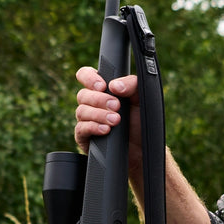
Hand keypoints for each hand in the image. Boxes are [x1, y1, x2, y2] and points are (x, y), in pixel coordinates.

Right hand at [74, 67, 143, 181]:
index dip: (89, 78)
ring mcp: (86, 120)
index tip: (103, 86)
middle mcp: (91, 104)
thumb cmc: (140, 121)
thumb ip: (132, 85)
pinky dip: (93, 127)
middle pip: (83, 94)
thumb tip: (115, 85)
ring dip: (99, 115)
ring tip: (116, 120)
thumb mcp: (141, 99)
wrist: (142, 148)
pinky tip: (106, 130)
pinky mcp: (84, 137)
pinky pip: (81, 129)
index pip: (85, 75)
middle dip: (100, 99)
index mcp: (101, 90)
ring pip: (81, 111)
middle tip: (117, 106)